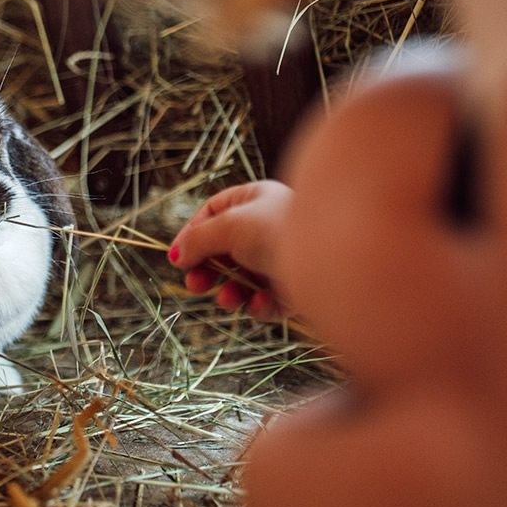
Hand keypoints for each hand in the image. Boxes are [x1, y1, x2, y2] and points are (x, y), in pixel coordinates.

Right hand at [169, 179, 292, 319]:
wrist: (331, 262)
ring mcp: (282, 258)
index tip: (175, 258)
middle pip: (225, 250)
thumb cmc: (277, 231)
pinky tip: (258, 305)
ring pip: (243, 279)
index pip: (213, 213)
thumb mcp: (228, 226)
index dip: (192, 235)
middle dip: (209, 269)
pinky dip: (257, 306)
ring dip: (230, 292)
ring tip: (228, 299)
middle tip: (195, 285)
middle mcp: (269, 227)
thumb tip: (176, 255)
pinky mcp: (295, 288)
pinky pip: (266, 300)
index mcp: (256, 199)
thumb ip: (198, 240)